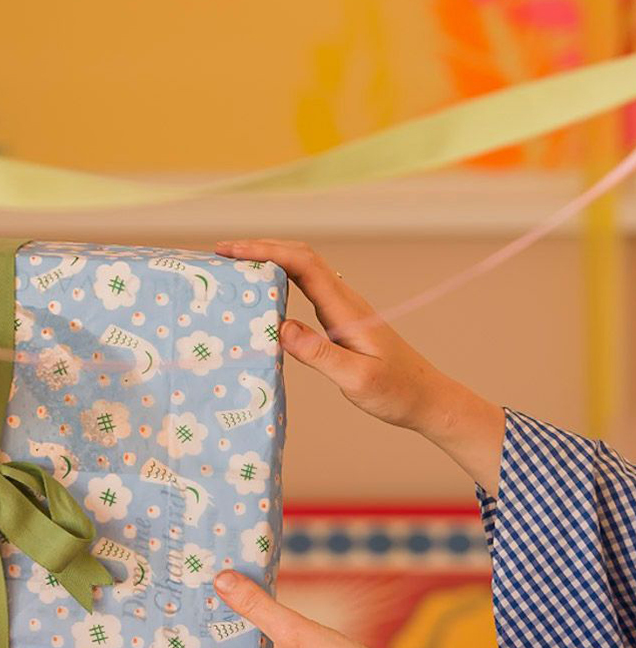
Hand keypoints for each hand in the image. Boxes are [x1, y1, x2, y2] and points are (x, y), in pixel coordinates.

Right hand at [215, 238, 504, 491]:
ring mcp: (343, 309)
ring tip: (234, 268)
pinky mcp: (341, 322)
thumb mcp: (356, 379)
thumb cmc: (396, 392)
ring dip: (269, 261)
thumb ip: (319, 353)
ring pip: (302, 270)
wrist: (427, 399)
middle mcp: (344, 301)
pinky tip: (263, 296)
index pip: (303, 264)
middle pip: (300, 257)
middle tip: (221, 254)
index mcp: (346, 309)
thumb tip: (281, 327)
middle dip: (260, 248)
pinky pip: (306, 289)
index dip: (265, 250)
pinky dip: (280, 281)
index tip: (231, 251)